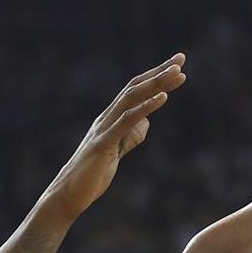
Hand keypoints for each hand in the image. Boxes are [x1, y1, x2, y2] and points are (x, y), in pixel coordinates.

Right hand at [41, 54, 186, 220]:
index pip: (135, 91)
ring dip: (155, 83)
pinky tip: (162, 97)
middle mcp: (106, 117)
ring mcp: (104, 128)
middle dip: (159, 72)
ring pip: (131, 98)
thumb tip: (146, 123)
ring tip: (177, 73)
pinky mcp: (104, 143)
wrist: (69, 194)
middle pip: (135, 87)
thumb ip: (130, 136)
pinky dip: (145, 107)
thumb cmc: (92, 174)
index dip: (156, 77)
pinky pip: (126, 120)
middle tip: (182, 59)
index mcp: (110, 118)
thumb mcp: (117, 151)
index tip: (178, 66)